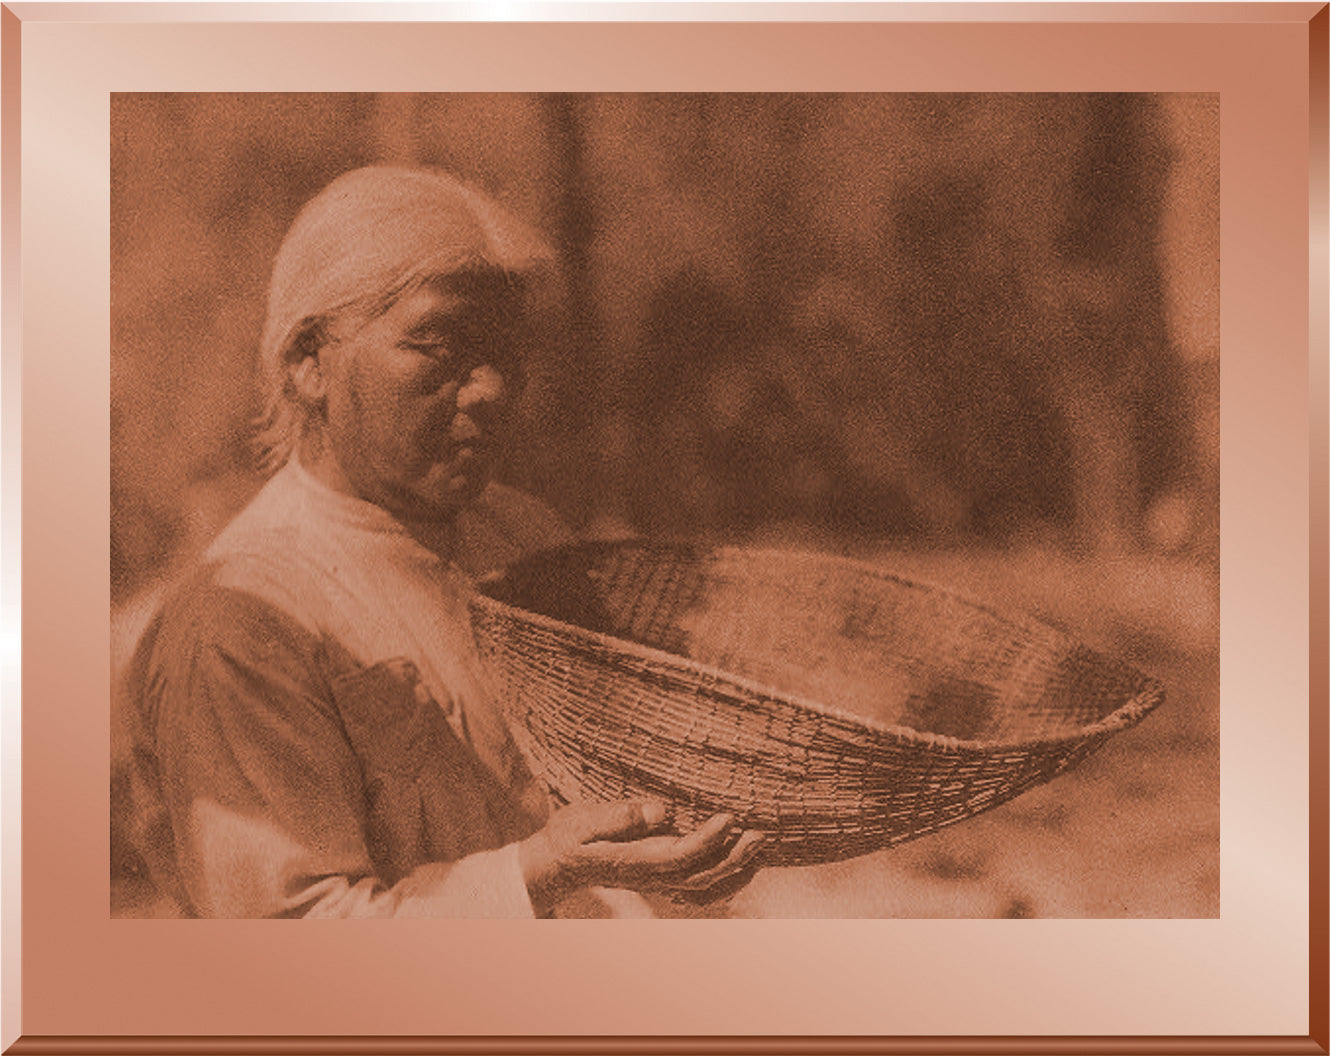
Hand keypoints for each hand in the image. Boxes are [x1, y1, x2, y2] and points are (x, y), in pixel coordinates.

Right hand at [518, 799, 764, 915]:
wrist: (558, 862)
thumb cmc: (570, 836)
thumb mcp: (583, 820)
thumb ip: (618, 817)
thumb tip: (661, 811)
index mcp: (635, 861)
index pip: (680, 855)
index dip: (708, 839)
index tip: (729, 817)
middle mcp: (652, 875)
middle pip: (701, 874)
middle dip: (734, 855)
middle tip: (760, 833)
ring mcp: (659, 879)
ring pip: (705, 883)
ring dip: (736, 867)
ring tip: (761, 845)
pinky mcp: (663, 874)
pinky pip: (700, 883)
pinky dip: (726, 877)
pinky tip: (743, 861)